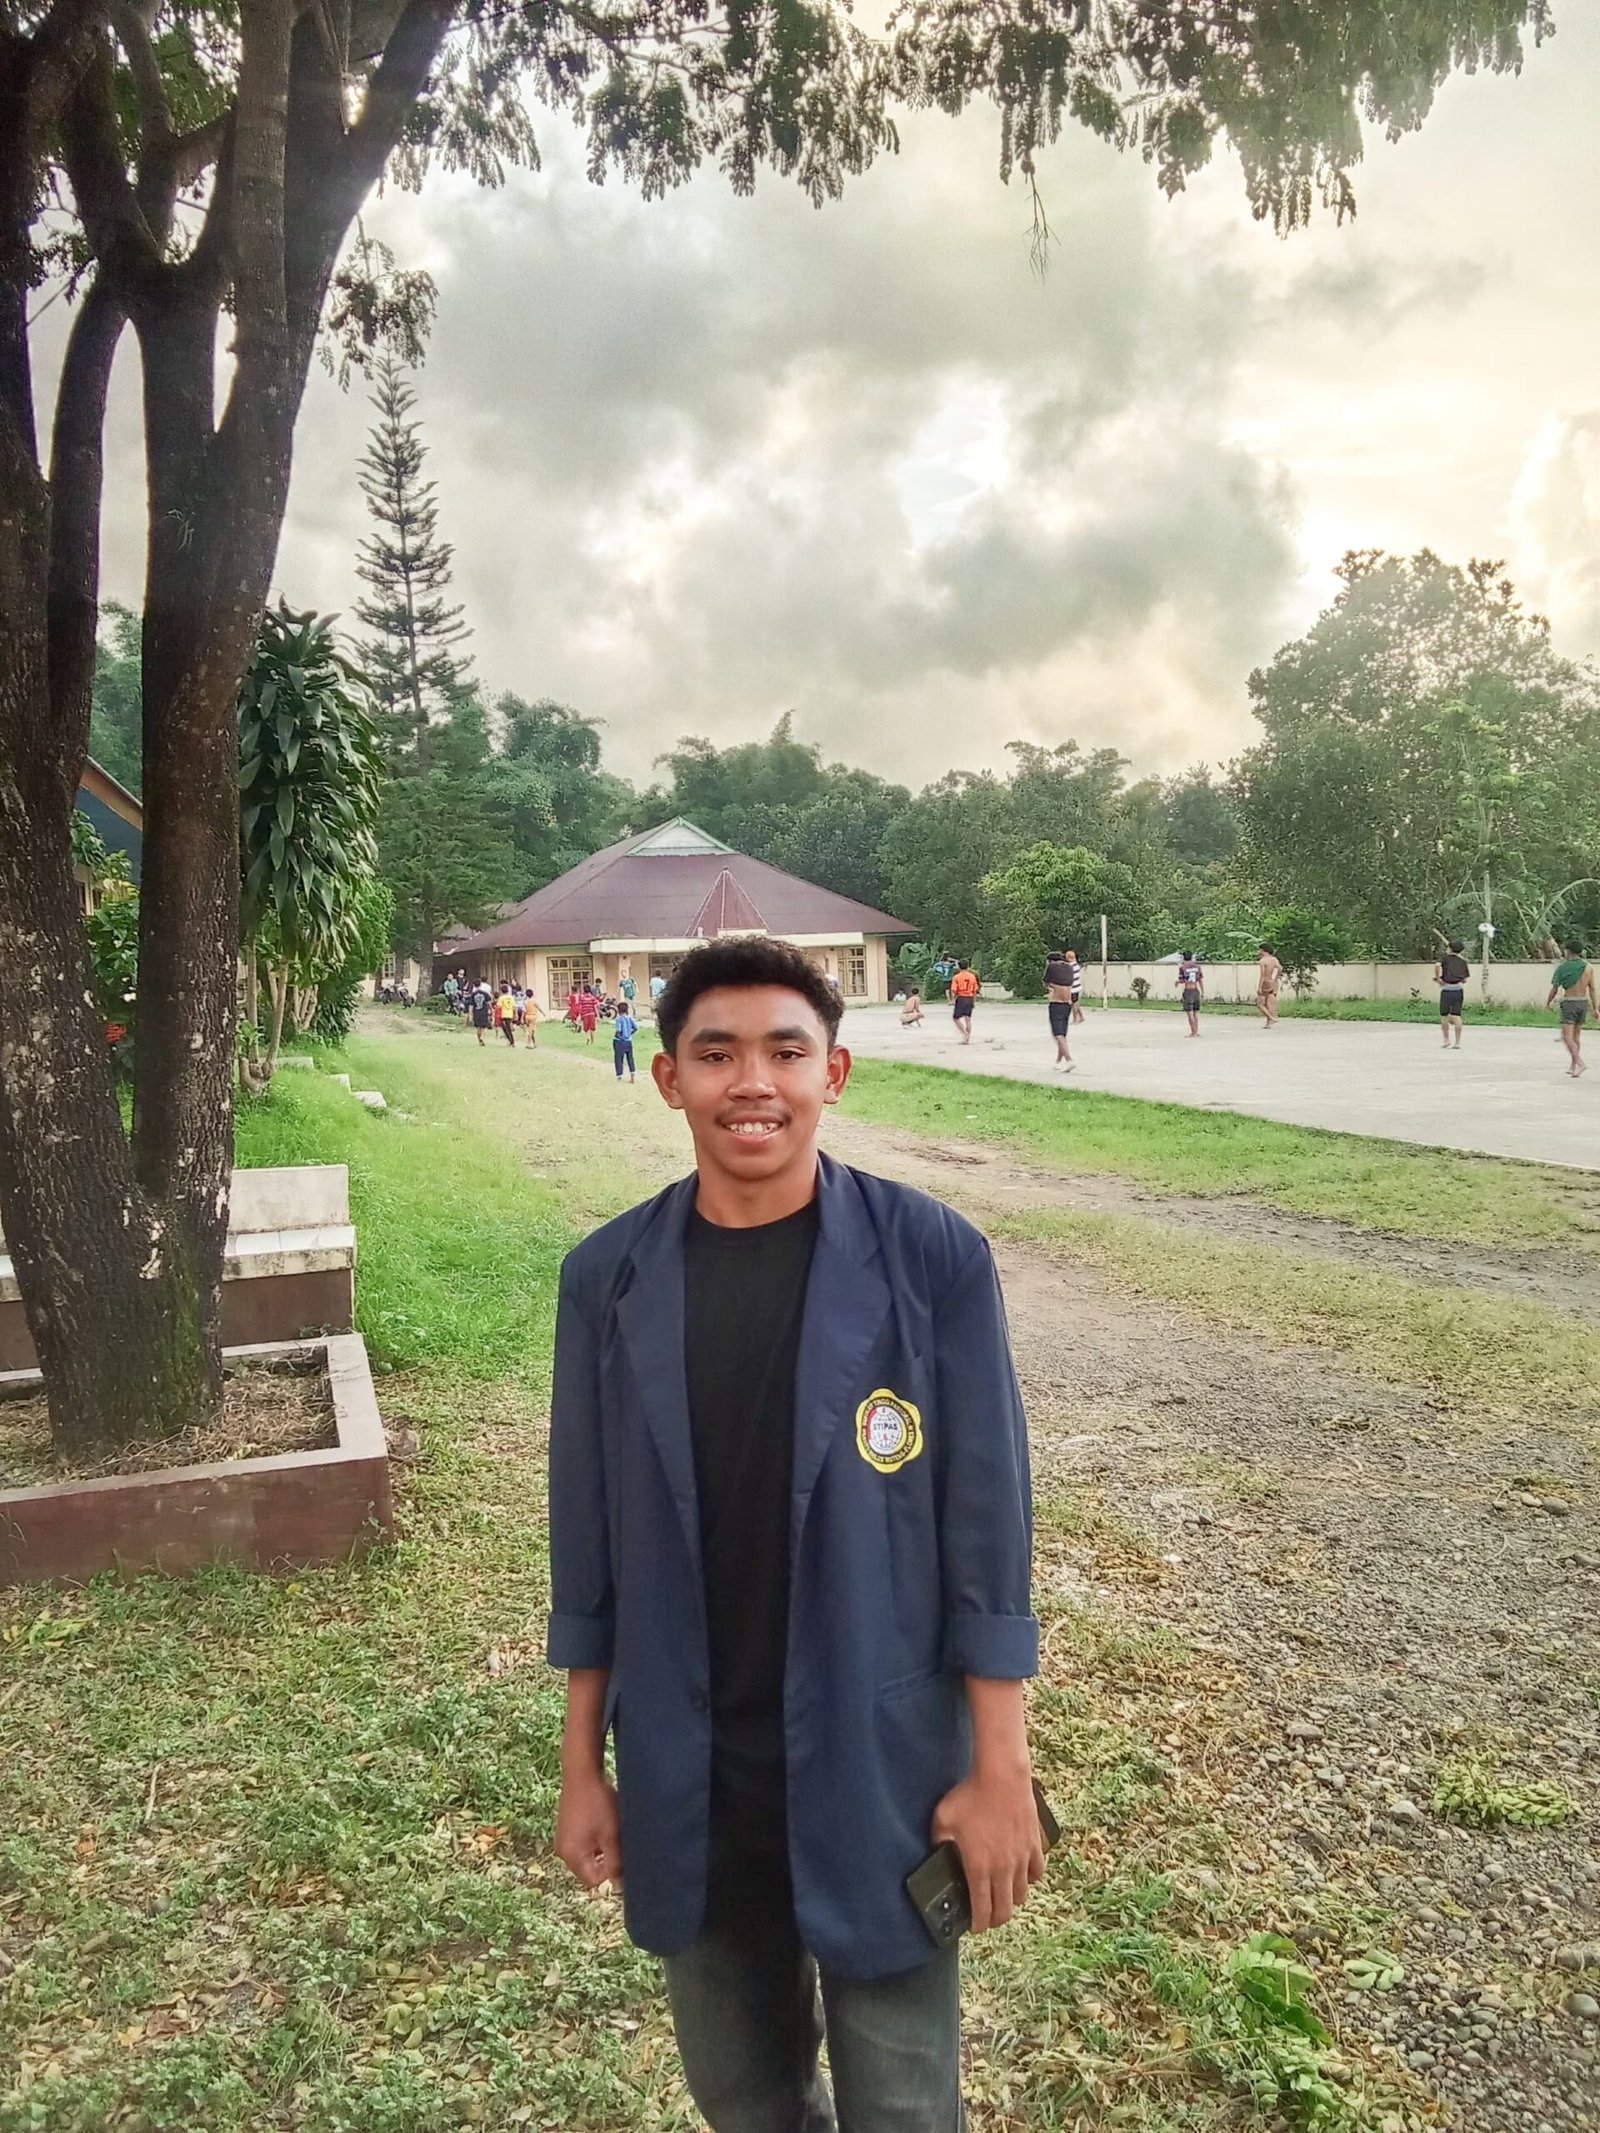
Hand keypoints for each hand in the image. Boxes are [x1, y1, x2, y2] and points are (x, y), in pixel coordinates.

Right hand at [554, 1767, 623, 1889]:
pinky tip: (603, 1820)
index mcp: (572, 1856)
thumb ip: (615, 1863)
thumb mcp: (611, 1835)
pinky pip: (583, 1842)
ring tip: (611, 1827)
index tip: (623, 1854)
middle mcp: (563, 1851)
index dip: (611, 1873)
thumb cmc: (599, 1803)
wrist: (582, 1771)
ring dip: (602, 1847)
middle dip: (606, 1859)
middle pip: (590, 1869)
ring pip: (588, 1854)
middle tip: (619, 1839)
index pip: (594, 1881)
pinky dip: (595, 1837)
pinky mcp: (566, 1827)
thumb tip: (619, 1886)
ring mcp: (563, 1838)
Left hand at [930, 1767, 1044, 1932]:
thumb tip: (935, 1852)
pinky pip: (1037, 1872)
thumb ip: (937, 1842)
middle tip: (987, 1916)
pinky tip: (1022, 1875)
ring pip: (1022, 1895)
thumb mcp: (942, 1819)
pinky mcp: (1034, 1844)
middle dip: (995, 1919)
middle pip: (1005, 1910)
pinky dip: (1029, 1879)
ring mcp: (1022, 1858)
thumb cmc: (970, 1796)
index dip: (978, 1924)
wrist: (1001, 1775)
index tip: (974, 1927)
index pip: (982, 1909)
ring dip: (1012, 1900)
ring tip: (1003, 1896)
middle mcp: (1003, 1869)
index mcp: (979, 1868)